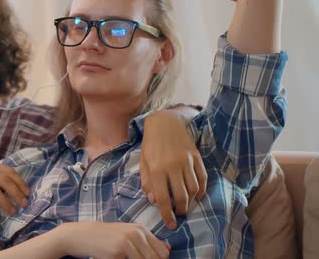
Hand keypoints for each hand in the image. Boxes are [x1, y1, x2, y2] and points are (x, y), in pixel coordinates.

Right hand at [56, 222, 169, 258]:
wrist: (84, 235)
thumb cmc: (108, 236)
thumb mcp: (129, 234)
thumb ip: (148, 241)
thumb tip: (168, 250)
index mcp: (141, 230)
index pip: (162, 253)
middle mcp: (136, 234)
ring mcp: (127, 243)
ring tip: (125, 258)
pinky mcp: (117, 252)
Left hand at [140, 108, 206, 228]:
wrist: (165, 123)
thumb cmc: (151, 144)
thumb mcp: (143, 162)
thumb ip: (147, 182)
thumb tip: (153, 201)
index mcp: (157, 169)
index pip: (162, 198)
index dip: (167, 214)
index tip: (170, 225)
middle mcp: (173, 166)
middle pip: (181, 197)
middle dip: (181, 211)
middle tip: (179, 215)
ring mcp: (187, 162)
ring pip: (194, 189)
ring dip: (191, 202)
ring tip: (185, 206)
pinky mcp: (197, 157)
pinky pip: (203, 179)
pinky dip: (201, 191)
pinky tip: (196, 196)